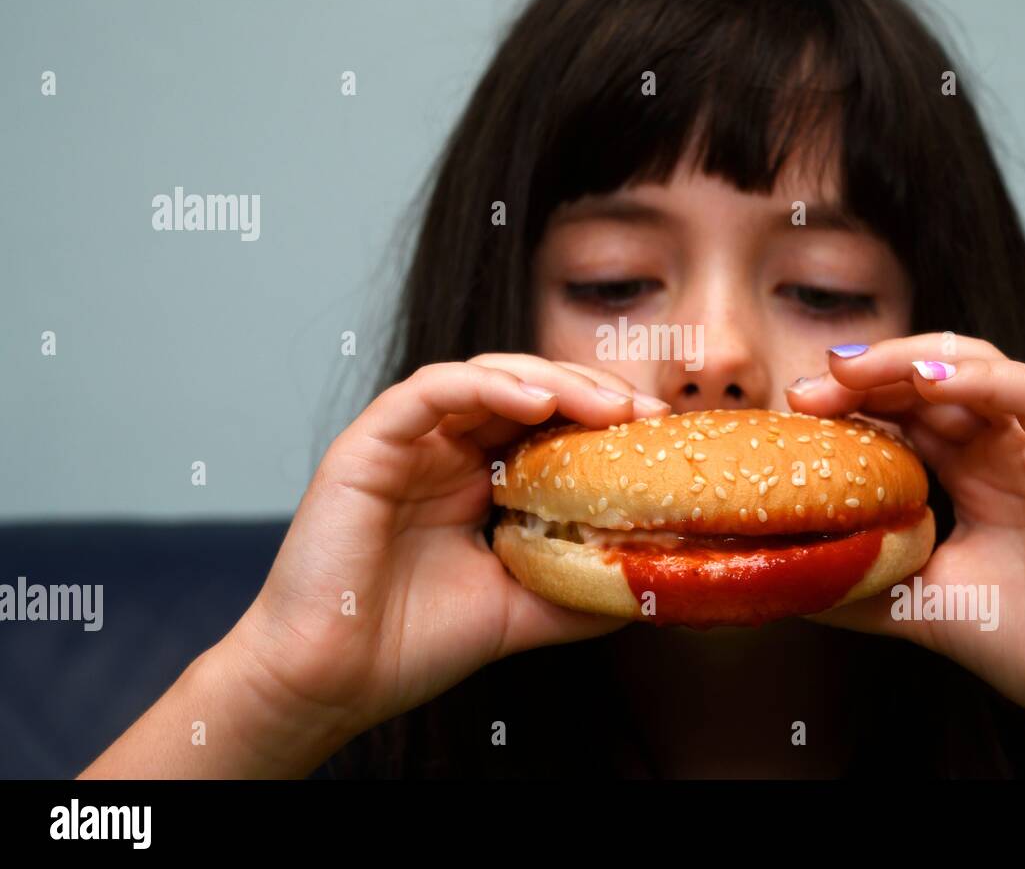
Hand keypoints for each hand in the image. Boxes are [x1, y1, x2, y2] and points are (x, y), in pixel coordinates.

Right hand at [226, 354, 669, 754]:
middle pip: (524, 390)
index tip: (657, 430)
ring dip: (549, 381)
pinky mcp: (368, 445)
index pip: (547, 425)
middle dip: (588, 391)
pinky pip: (429, 392)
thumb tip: (650, 583)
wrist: (332, 682)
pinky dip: (484, 386)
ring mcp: (406, 445)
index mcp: (476, 483)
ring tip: (602, 403)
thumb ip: (578, 589)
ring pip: (483, 378)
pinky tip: (535, 401)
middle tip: (641, 409)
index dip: (602, 418)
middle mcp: (443, 454)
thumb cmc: (410, 645)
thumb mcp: (521, 610)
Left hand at [786, 334, 1024, 756]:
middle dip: (867, 373)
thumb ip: (855, 578)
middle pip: (930, 375)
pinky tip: (930, 380)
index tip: (794, 408)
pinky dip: (983, 379)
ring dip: (911, 359)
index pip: (901, 409)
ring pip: (978, 366)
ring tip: (853, 369)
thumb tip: (780, 578)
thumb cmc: (1017, 641)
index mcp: (965, 470)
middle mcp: (1001, 447)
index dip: (850, 399)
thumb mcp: (910, 602)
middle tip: (811, 387)